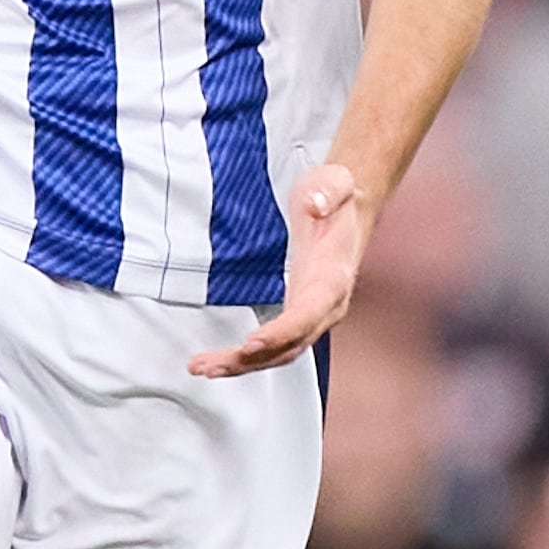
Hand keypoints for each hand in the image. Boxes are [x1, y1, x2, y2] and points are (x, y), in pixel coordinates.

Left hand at [195, 162, 374, 377]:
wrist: (345, 208)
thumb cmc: (336, 198)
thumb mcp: (335, 181)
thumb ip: (328, 191)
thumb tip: (314, 204)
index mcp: (333, 279)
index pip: (308, 313)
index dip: (282, 331)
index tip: (252, 343)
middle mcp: (325, 306)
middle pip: (289, 345)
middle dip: (250, 359)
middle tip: (211, 365)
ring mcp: (310, 314)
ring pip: (278, 353)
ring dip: (240, 365)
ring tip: (202, 368)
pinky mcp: (296, 315)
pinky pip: (273, 346)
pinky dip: (245, 358)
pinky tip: (217, 361)